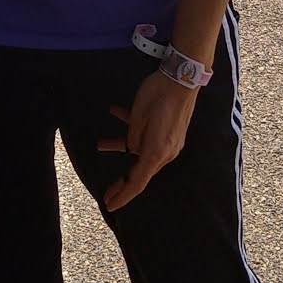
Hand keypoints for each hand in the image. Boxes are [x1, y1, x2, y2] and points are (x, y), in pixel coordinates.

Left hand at [96, 71, 197, 210]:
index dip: (122, 195)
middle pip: (140, 171)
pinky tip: (116, 112)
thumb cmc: (157, 97)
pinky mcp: (170, 130)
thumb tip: (132, 148)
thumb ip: (132, 139)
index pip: (137, 182)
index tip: (110, 205)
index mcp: (156, 152)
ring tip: (100, 143)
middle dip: (121, 180)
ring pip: (141, 150)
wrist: (182, 78)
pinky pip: (148, 135)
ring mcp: (169, 141)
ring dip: (120, 146)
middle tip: (106, 192)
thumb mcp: (138, 119)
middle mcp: (165, 152)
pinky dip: (132, 128)